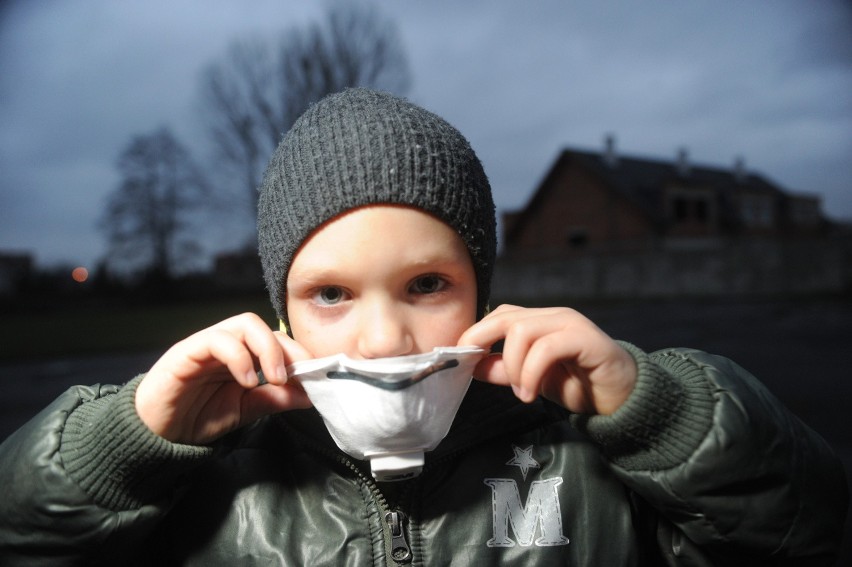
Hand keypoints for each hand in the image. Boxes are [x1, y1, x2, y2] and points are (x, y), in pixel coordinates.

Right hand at [135, 313, 312, 443]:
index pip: (276, 339)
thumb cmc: (198, 417)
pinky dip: (238, 357)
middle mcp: (226, 343)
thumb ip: (276, 399)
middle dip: (288, 349)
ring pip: (244, 324)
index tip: (317, 375)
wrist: (157, 434)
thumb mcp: (247, 410)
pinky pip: (216, 340)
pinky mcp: (186, 352)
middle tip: (298, 376)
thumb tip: (312, 394)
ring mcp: (206, 344)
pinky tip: (247, 381)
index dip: (299, 353)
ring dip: (267, 349)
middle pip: (263, 326)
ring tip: (275, 379)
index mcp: (242, 354)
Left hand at [457, 304, 636, 414]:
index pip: (499, 314)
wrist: (623, 398)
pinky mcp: (586, 339)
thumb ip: (503, 371)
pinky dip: (531, 373)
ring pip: (522, 331)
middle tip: (481, 373)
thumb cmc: (578, 384)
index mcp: (539, 321)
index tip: (463, 360)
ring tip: (522, 393)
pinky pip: (547, 348)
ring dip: (513, 367)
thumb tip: (472, 365)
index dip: (476, 333)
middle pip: (506, 317)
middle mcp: (554, 316)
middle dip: (485, 345)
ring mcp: (570, 324)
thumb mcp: (531, 379)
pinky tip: (532, 393)